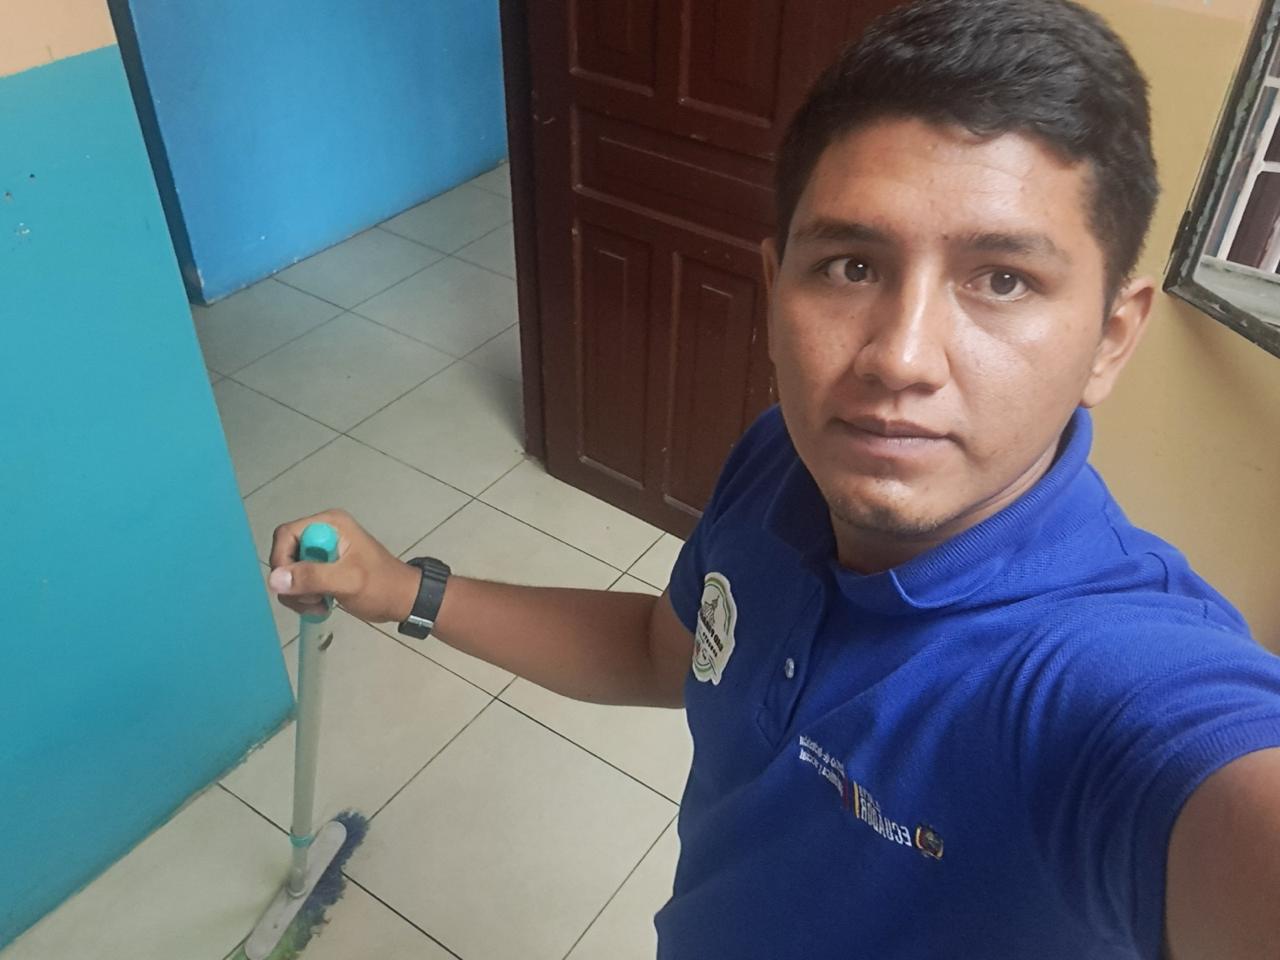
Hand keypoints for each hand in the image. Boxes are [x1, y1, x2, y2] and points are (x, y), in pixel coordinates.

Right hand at [268, 508, 420, 622]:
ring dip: (297, 594)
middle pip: (284, 554)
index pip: (286, 535)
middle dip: (292, 582)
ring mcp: (322, 551)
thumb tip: (274, 579)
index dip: (282, 560)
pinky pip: (298, 582)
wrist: (403, 600)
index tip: (290, 585)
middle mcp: (322, 532)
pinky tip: (321, 606)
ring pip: (288, 572)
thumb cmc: (381, 587)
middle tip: (311, 599)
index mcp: (330, 524)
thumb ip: (312, 577)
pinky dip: (303, 598)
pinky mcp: (322, 569)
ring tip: (319, 605)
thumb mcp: (347, 581)